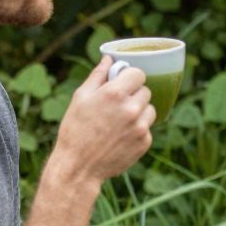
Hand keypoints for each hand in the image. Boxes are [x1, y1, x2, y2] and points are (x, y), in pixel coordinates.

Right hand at [53, 58, 154, 184]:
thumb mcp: (81, 98)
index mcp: (115, 93)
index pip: (138, 73)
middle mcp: (131, 109)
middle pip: (146, 91)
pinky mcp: (144, 143)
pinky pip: (147, 128)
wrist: (79, 166)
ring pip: (150, 109)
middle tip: (118, 104)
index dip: (130, 77)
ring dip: (139, 111)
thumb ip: (98, 75)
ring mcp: (140, 127)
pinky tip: (120, 135)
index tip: (123, 83)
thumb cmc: (75, 129)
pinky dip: (137, 129)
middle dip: (134, 94)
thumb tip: (109, 58)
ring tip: (119, 120)